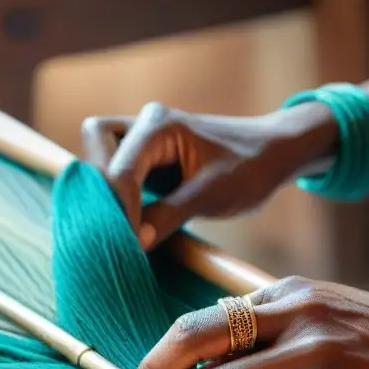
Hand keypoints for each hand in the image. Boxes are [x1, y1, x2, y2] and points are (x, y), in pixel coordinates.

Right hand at [81, 101, 336, 249]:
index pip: (120, 168)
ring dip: (104, 191)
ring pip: (100, 157)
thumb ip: (170, 216)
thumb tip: (134, 243)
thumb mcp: (212, 195)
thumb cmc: (251, 167)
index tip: (131, 244)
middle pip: (95, 145)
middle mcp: (145, 124)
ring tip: (121, 228)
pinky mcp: (146, 157)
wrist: (274, 153)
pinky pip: (116, 170)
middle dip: (100, 188)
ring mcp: (143, 138)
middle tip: (117, 228)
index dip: (119, 208)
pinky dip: (115, 195)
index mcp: (160, 125)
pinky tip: (126, 225)